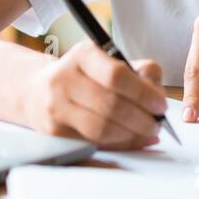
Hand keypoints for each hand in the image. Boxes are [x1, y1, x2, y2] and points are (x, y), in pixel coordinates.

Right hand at [22, 41, 167, 149]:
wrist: (38, 90)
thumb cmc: (83, 75)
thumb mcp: (107, 60)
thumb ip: (138, 72)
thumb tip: (157, 97)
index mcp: (82, 55)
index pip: (116, 75)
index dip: (143, 93)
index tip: (160, 104)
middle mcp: (64, 78)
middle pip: (111, 105)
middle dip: (142, 118)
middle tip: (157, 123)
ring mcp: (56, 106)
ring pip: (102, 128)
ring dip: (132, 134)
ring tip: (147, 132)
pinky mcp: (54, 131)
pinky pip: (94, 142)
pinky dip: (119, 144)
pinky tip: (132, 140)